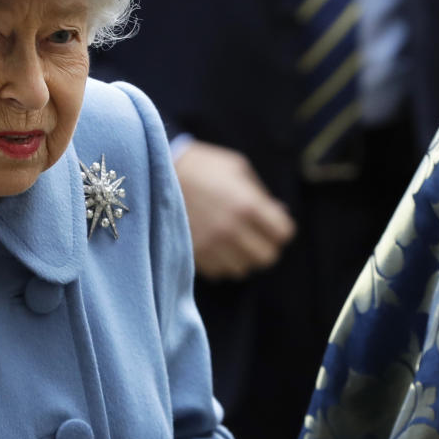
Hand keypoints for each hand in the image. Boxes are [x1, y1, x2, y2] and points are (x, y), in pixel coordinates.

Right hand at [174, 140, 294, 279]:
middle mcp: (231, 229)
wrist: (156, 173)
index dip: (280, 229)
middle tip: (255, 237)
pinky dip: (220, 263)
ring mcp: (210, 245)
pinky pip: (218, 272)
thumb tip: (279, 213)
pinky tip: (215, 246)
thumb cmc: (201, 166)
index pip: (283, 234)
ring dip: (241, 257)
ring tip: (232, 241)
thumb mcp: (235, 168)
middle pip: (266, 257)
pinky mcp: (193, 254)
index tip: (272, 224)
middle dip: (265, 247)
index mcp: (247, 205)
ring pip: (242, 269)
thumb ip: (259, 193)